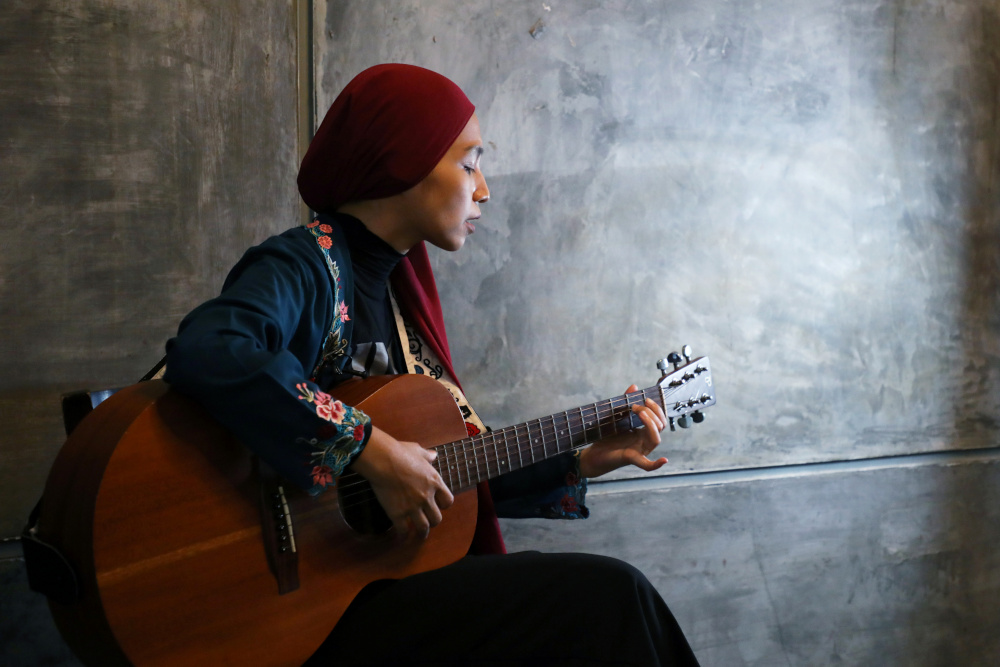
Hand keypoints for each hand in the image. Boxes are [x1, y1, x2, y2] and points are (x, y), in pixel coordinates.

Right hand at [350, 425, 453, 540]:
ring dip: (422, 532)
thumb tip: (433, 455)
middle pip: (437, 518)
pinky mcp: (398, 513)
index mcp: (434, 482)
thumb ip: (427, 456)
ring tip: (420, 534)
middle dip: (433, 521)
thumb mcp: (418, 450)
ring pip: (423, 527)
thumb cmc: (400, 452)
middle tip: (428, 521)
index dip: (444, 504)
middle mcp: (426, 497)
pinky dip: (402, 535)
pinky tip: (401, 536)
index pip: (448, 501)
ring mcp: (413, 507)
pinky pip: (403, 530)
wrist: (383, 460)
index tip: (439, 505)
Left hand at [578, 384, 668, 477]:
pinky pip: (647, 465)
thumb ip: (625, 403)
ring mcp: (639, 451)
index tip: (644, 399)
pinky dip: (656, 464)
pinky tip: (664, 460)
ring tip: (640, 413)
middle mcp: (644, 442)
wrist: (593, 454)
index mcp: (643, 433)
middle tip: (635, 407)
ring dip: (651, 424)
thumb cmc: (606, 438)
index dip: (656, 409)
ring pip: (656, 439)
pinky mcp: (631, 458)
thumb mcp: (616, 418)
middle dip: (651, 413)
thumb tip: (634, 386)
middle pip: (660, 427)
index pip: (660, 421)